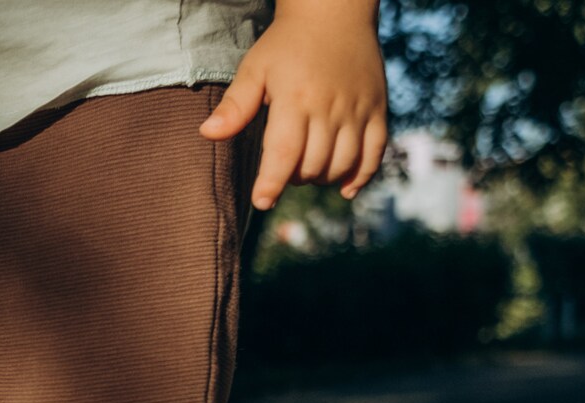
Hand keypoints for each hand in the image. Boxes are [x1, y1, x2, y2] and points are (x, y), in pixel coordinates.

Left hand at [199, 2, 388, 207]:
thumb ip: (235, 105)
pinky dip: (361, 176)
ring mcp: (357, 109)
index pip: (283, 154)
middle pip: (312, 165)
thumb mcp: (255, 69)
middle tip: (284, 169)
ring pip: (342, 164)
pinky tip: (345, 188)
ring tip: (308, 170)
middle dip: (293, 178)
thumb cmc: (286, 44)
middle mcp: (330, 107)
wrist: (334, 13)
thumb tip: (206, 133)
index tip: (261, 201)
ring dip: (322, 178)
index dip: (271, 184)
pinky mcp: (377, 109)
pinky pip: (375, 152)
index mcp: (295, 100)